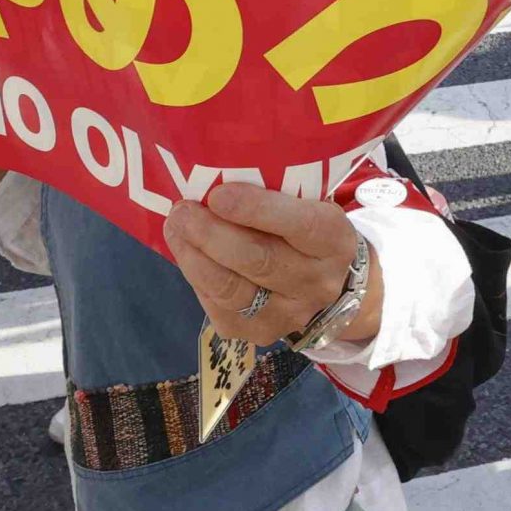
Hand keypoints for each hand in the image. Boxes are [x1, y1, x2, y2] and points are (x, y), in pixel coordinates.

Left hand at [165, 186, 382, 349]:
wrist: (327, 283)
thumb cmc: (306, 228)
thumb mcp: (308, 205)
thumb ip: (274, 194)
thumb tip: (215, 178)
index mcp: (334, 241)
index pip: (300, 226)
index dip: (256, 210)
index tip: (218, 194)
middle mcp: (318, 283)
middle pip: (259, 261)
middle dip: (212, 234)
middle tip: (182, 210)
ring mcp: (290, 315)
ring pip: (233, 290)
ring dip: (195, 257)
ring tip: (175, 229)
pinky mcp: (259, 333)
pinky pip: (219, 307)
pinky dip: (197, 277)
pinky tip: (188, 254)